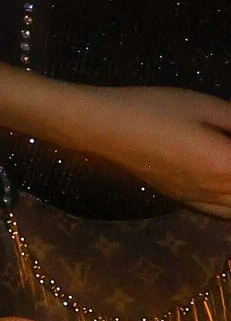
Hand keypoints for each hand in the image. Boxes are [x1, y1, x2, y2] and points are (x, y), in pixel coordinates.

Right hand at [56, 84, 230, 218]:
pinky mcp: (184, 201)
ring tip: (229, 173)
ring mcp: (199, 200)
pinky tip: (228, 191)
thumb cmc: (151, 109)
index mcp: (226, 166)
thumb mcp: (202, 105)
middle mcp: (217, 191)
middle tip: (230, 150)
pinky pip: (223, 215)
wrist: (101, 129)